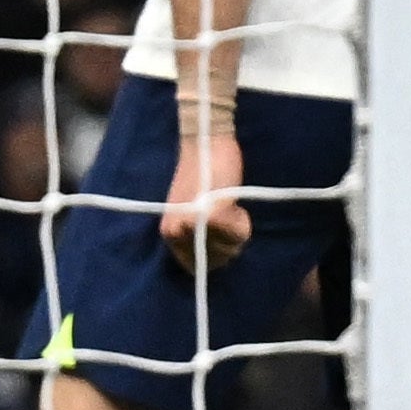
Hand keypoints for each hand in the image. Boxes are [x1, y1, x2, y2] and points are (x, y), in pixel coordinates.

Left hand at [158, 122, 251, 270]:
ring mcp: (190, 225)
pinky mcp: (209, 215)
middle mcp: (174, 233)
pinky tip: (235, 204)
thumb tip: (217, 256)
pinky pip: (236, 232)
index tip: (219, 234)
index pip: (194, 267)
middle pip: (216, 260)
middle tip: (227, 216)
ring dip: (236, 231)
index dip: (215, 255)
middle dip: (228, 244)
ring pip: (227, 248)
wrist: (206, 142)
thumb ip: (201, 234)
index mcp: (169, 233)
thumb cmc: (204, 173)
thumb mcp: (196, 210)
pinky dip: (241, 221)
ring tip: (229, 207)